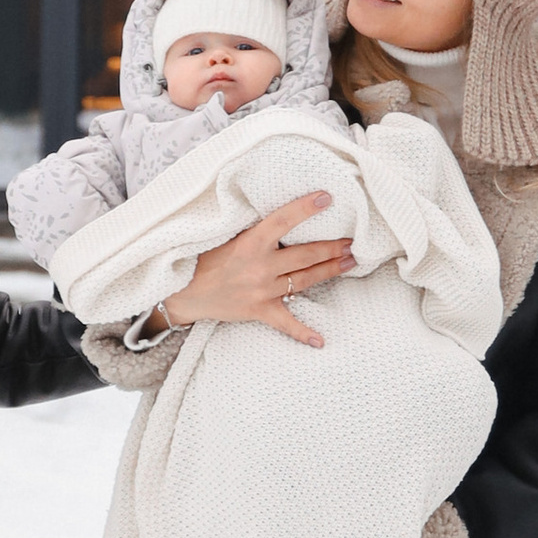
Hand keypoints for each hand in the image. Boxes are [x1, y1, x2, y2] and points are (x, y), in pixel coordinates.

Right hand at [151, 196, 356, 350]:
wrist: (183, 293)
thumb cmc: (204, 259)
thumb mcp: (226, 236)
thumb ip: (253, 229)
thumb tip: (282, 214)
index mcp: (250, 243)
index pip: (282, 221)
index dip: (305, 208)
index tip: (327, 197)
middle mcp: (259, 267)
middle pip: (305, 255)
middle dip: (332, 247)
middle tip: (353, 240)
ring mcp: (261, 291)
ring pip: (304, 280)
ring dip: (330, 270)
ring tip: (350, 262)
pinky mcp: (259, 311)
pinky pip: (285, 324)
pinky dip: (302, 332)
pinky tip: (320, 340)